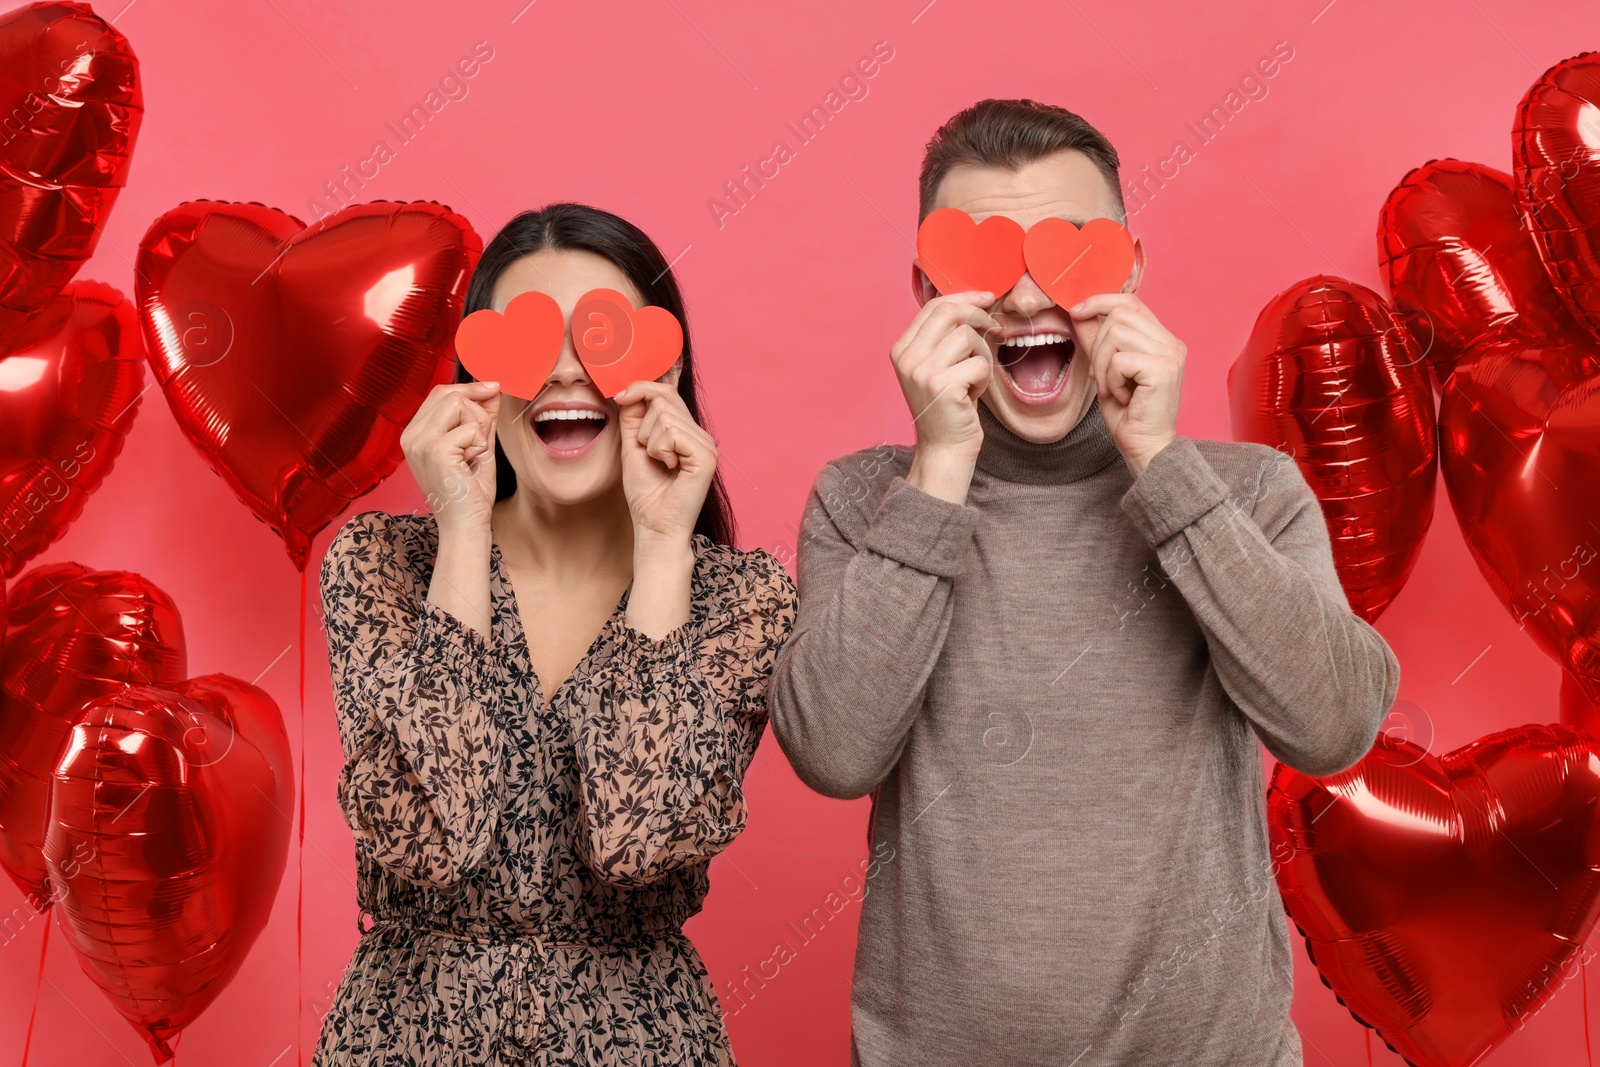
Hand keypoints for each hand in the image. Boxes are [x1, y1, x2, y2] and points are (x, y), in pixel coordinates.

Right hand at [401, 380, 500, 532]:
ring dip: (478, 427)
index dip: (469, 388)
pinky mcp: (435, 450)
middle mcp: (411, 435)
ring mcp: (420, 442)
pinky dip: (480, 444)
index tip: (493, 388)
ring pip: (459, 404)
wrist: (466, 524)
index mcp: (415, 433)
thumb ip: (481, 417)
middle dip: (476, 409)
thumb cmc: (470, 492)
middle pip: (449, 393)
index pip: (440, 392)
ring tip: (473, 454)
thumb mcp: (477, 445)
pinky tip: (471, 463)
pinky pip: (470, 427)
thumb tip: (491, 389)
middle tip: (481, 438)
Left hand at [613, 380, 716, 549]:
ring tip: (660, 464)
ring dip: (650, 442)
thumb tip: (630, 388)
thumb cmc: (646, 493)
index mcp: (686, 431)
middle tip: (647, 452)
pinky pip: (671, 433)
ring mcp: (706, 444)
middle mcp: (700, 434)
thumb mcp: (633, 446)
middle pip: (663, 398)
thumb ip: (634, 417)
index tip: (620, 397)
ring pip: (664, 416)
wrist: (654, 526)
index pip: (666, 392)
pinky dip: (659, 450)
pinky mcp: (706, 456)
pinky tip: (669, 468)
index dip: (642, 387)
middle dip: (643, 425)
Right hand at [891, 291, 998, 501]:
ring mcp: (922, 371)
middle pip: (949, 312)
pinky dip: (985, 377)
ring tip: (977, 375)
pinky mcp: (942, 386)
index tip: (987, 298)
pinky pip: (979, 363)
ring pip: (968, 336)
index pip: (933, 306)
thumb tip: (976, 302)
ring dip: (983, 354)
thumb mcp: (939, 367)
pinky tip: (974, 393)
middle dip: (979, 316)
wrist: (944, 448)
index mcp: (902, 349)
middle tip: (995, 328)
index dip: (964, 297)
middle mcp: (907, 358)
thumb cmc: (949, 407)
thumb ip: (945, 337)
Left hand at [1068, 292, 1184, 474]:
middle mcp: (1171, 342)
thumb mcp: (1105, 370)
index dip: (1100, 301)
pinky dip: (1110, 380)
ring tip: (1112, 388)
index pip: (1131, 301)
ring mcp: (1170, 354)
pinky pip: (1119, 359)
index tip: (1076, 312)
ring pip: (1115, 332)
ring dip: (1102, 364)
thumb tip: (1078, 312)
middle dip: (1097, 344)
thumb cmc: (1127, 413)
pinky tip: (1122, 397)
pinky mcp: (1163, 369)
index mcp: (1161, 339)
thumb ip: (1096, 340)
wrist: (1145, 447)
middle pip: (1119, 314)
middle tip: (1100, 376)